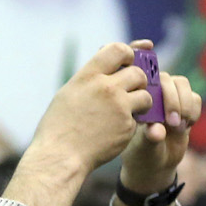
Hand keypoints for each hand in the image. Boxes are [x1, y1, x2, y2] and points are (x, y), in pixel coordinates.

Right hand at [24, 42, 155, 180]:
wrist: (61, 156)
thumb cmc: (59, 126)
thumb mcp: (69, 93)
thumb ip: (90, 78)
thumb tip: (108, 65)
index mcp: (88, 76)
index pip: (118, 49)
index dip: (128, 53)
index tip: (127, 62)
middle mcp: (106, 88)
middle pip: (138, 73)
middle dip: (138, 81)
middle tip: (130, 90)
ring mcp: (119, 107)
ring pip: (145, 95)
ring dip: (141, 101)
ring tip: (127, 110)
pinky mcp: (127, 126)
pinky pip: (140, 118)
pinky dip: (132, 122)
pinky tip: (116, 129)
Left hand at [119, 56, 201, 195]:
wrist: (153, 165)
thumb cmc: (137, 152)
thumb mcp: (139, 146)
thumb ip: (148, 137)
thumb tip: (157, 131)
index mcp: (131, 94)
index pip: (133, 65)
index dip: (138, 49)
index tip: (148, 47)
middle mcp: (150, 91)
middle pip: (163, 76)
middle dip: (169, 96)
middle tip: (169, 120)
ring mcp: (169, 96)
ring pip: (181, 83)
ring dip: (182, 103)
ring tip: (176, 126)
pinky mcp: (185, 105)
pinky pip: (195, 98)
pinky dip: (192, 110)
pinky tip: (185, 126)